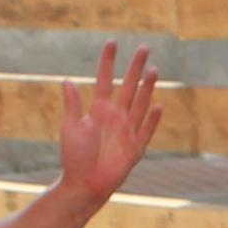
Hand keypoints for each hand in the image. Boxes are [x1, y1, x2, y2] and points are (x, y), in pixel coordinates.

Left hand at [56, 44, 162, 200]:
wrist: (84, 185)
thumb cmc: (73, 158)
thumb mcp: (70, 128)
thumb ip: (73, 105)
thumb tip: (67, 80)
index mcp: (98, 110)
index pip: (105, 79)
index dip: (108, 61)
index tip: (112, 42)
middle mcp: (115, 116)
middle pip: (129, 86)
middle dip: (136, 67)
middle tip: (144, 47)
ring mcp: (127, 131)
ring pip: (140, 103)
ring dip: (148, 87)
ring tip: (154, 69)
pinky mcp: (135, 147)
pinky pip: (146, 130)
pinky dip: (153, 119)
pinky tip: (160, 105)